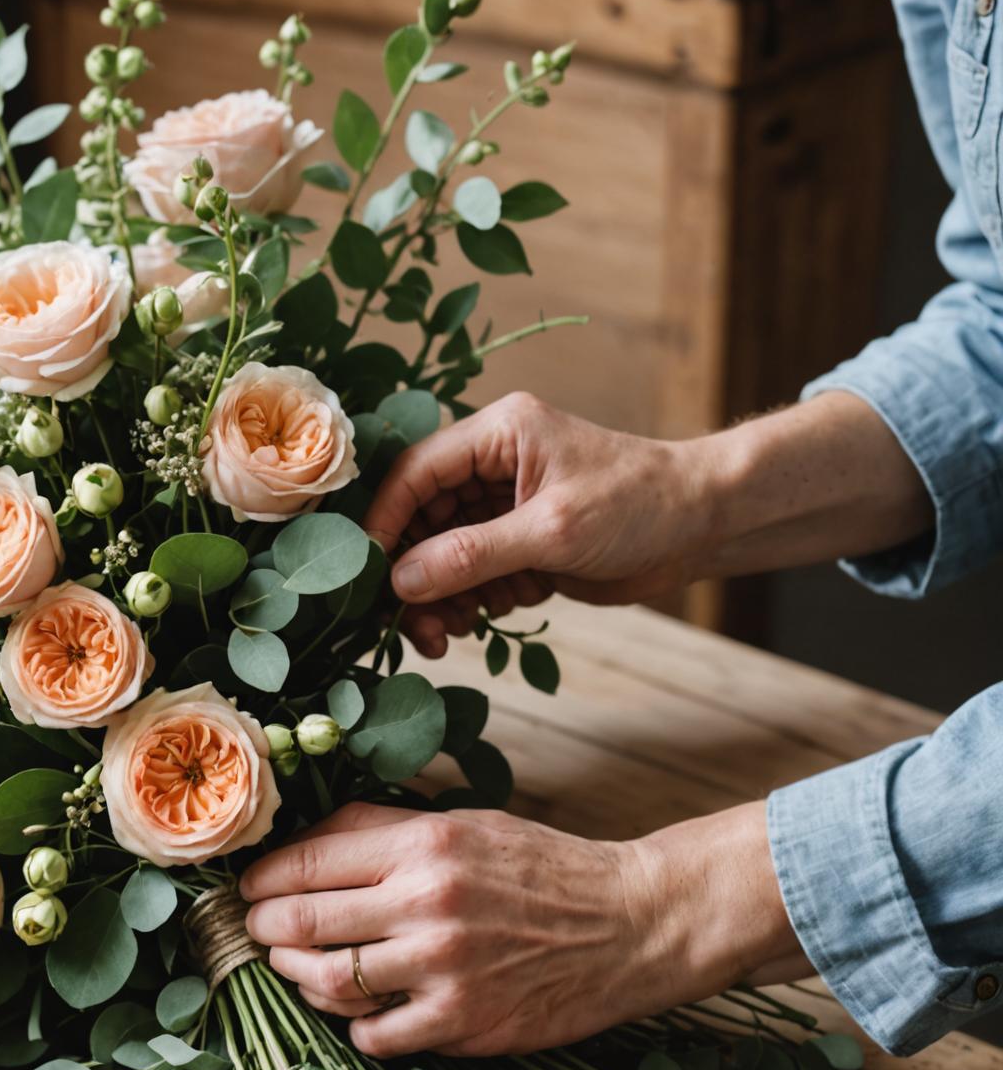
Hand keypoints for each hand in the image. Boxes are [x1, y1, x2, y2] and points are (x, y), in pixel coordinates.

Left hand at [239, 800, 806, 1059]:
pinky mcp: (464, 1023)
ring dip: (298, 976)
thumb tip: (299, 842)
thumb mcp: (462, 824)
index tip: (246, 887)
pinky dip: (355, 1025)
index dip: (260, 879)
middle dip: (262, 928)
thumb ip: (380, 829)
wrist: (629, 922)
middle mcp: (427, 905)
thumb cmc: (540, 868)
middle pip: (301, 922)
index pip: (305, 862)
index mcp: (424, 845)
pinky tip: (360, 1009)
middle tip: (256, 929)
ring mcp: (444, 970)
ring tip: (296, 966)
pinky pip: (375, 1036)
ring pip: (327, 982)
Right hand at [365, 392, 708, 656]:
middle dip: (412, 573)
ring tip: (445, 635)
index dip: (384, 521)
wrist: (702, 526)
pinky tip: (477, 623)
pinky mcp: (518, 543)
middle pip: (421, 519)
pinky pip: (470, 575)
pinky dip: (466, 603)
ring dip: (436, 597)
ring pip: (440, 553)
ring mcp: (502, 506)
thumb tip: (400, 582)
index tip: (367, 572)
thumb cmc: (638, 506)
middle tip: (408, 622)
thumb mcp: (551, 531)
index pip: (415, 472)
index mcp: (496, 434)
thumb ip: (471, 556)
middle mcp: (491, 465)